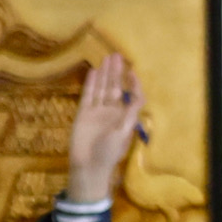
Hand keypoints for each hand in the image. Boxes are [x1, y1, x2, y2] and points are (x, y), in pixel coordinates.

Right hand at [65, 54, 142, 205]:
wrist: (88, 165)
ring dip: (105, 74)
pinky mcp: (83, 113)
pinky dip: (91, 84)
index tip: (132, 71)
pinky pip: (88, 95)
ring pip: (102, 88)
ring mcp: (97, 111)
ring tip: (107, 58)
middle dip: (116, 73)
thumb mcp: (123, 132)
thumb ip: (130, 113)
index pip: (132, 97)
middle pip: (115, 87)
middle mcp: (112, 111)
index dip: (133, 84)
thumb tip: (138, 95)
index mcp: (125, 117)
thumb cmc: (109, 152)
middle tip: (116, 56)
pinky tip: (94, 72)